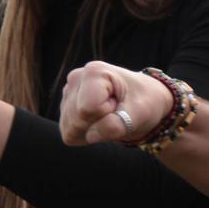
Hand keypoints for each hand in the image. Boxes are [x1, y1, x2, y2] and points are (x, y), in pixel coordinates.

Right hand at [58, 62, 172, 146]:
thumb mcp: (139, 114)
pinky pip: (70, 134)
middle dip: (99, 124)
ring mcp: (67, 94)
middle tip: (115, 110)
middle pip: (77, 119)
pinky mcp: (65, 108)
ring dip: (92, 130)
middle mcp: (75, 79)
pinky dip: (86, 134)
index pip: (87, 109)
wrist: (143, 101)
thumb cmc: (144, 102)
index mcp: (94, 72)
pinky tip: (99, 122)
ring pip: (71, 129)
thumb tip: (90, 136)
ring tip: (108, 115)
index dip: (107, 114)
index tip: (120, 103)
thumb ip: (115, 125)